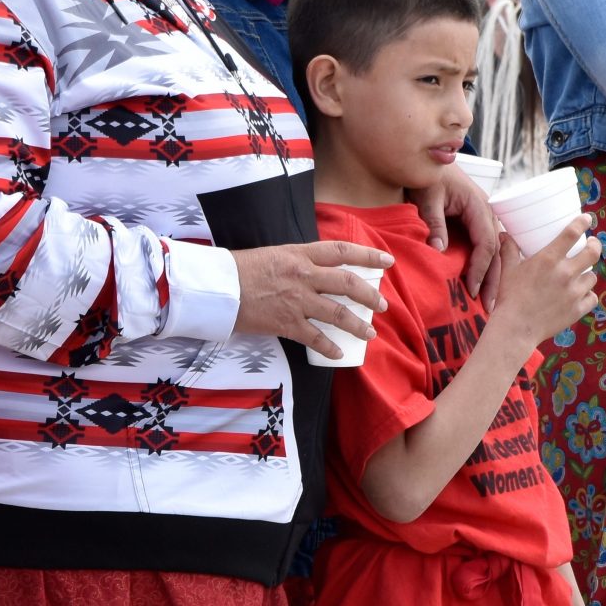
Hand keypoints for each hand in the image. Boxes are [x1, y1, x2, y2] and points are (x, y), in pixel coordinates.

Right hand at [231, 240, 394, 360]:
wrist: (217, 287)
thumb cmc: (242, 269)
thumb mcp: (276, 255)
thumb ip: (299, 262)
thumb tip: (318, 272)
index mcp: (300, 254)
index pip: (342, 251)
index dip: (368, 256)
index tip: (387, 261)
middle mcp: (303, 275)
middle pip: (347, 283)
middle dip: (369, 295)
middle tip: (382, 305)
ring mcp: (296, 301)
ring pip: (338, 313)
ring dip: (358, 325)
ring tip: (370, 333)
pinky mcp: (286, 323)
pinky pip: (315, 338)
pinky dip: (329, 348)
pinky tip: (339, 354)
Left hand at [413, 166, 505, 303]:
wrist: (430, 159)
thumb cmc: (429, 175)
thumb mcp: (427, 196)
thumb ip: (434, 222)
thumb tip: (439, 250)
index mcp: (479, 206)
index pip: (485, 244)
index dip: (479, 269)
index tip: (471, 290)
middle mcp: (487, 213)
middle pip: (496, 252)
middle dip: (494, 280)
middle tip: (490, 307)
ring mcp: (484, 218)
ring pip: (494, 252)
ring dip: (493, 276)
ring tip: (490, 302)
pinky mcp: (476, 222)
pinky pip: (485, 247)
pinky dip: (486, 266)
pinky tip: (483, 284)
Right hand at [487, 216, 601, 342]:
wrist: (516, 328)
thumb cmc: (510, 297)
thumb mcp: (508, 269)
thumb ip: (509, 250)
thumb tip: (504, 234)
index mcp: (548, 259)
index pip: (572, 233)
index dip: (582, 222)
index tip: (587, 219)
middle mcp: (565, 273)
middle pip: (592, 253)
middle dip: (595, 245)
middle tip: (591, 244)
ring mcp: (574, 293)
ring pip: (592, 277)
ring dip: (587, 273)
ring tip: (581, 274)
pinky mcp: (578, 310)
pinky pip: (592, 298)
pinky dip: (587, 295)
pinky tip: (581, 294)